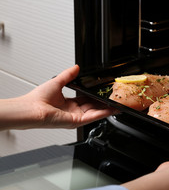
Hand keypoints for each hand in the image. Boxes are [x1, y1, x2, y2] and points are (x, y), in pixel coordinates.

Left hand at [0, 65, 117, 129]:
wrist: (30, 109)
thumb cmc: (37, 99)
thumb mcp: (57, 82)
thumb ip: (68, 75)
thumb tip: (76, 68)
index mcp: (68, 104)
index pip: (86, 100)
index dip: (96, 96)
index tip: (104, 92)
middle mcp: (72, 112)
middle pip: (93, 107)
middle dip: (104, 103)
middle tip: (114, 98)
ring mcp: (75, 117)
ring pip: (95, 112)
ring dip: (107, 109)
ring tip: (117, 104)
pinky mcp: (76, 121)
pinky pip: (93, 116)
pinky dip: (103, 113)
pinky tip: (111, 109)